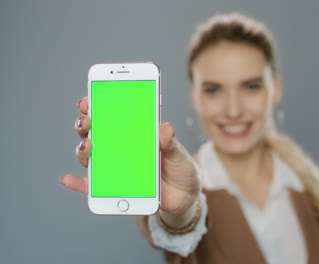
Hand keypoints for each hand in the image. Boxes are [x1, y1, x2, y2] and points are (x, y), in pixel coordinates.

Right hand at [60, 97, 200, 220]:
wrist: (186, 197)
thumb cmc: (181, 169)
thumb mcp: (180, 154)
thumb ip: (170, 143)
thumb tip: (166, 127)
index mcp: (136, 134)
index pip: (112, 116)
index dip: (98, 106)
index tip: (89, 99)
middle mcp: (121, 149)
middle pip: (95, 133)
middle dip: (86, 124)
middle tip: (86, 120)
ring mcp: (116, 168)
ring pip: (91, 157)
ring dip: (82, 150)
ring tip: (87, 146)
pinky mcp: (114, 188)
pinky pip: (91, 187)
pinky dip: (78, 183)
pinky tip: (67, 179)